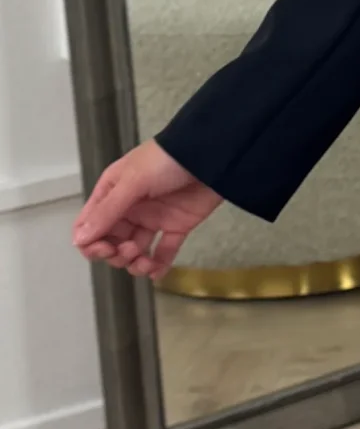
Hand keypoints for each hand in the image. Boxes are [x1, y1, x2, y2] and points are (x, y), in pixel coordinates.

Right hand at [72, 140, 223, 278]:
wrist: (211, 156)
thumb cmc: (167, 159)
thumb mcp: (132, 182)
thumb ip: (108, 212)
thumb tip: (79, 239)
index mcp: (112, 193)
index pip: (90, 225)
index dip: (91, 243)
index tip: (103, 250)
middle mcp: (129, 208)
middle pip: (111, 242)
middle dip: (116, 254)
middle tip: (130, 250)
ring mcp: (153, 218)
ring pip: (135, 251)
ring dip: (136, 263)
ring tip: (145, 262)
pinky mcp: (176, 226)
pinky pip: (163, 252)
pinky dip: (158, 265)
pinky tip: (156, 272)